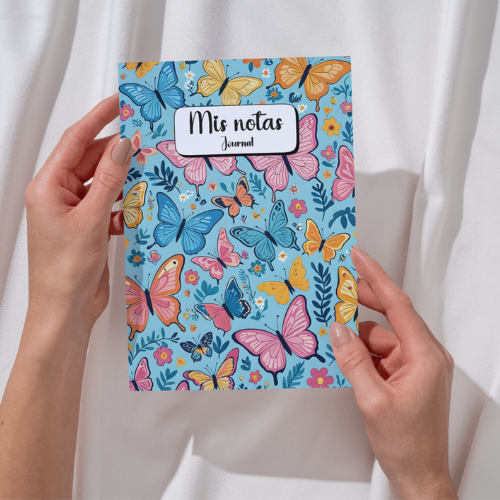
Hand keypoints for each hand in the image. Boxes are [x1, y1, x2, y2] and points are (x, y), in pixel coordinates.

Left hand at [0, 95, 131, 498]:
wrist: (65, 310)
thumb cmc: (66, 270)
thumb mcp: (90, 218)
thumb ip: (109, 179)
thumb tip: (122, 146)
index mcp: (48, 187)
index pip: (75, 142)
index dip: (98, 120)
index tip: (118, 104)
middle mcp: (59, 196)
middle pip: (91, 161)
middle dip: (116, 152)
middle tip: (144, 142)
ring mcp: (74, 212)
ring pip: (102, 183)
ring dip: (122, 179)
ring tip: (145, 173)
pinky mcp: (88, 227)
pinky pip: (108, 204)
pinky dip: (123, 203)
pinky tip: (136, 206)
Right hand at [329, 247, 456, 498]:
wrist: (419, 474)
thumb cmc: (405, 442)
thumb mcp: (372, 399)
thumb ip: (353, 359)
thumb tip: (337, 328)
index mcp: (425, 355)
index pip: (398, 305)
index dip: (377, 277)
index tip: (359, 257)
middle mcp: (425, 354)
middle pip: (391, 315)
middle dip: (364, 301)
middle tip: (336, 287)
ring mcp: (417, 364)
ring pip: (382, 336)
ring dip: (358, 335)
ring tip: (332, 330)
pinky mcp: (408, 374)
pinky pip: (381, 352)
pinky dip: (362, 351)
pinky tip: (345, 355)